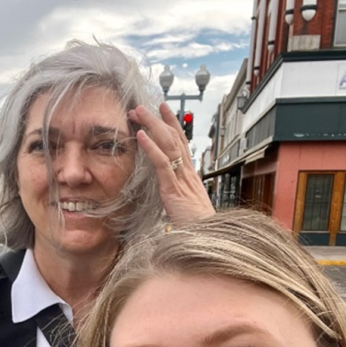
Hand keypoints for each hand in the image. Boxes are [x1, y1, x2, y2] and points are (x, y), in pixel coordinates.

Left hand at [129, 103, 214, 221]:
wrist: (207, 240)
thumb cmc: (197, 229)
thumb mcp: (184, 208)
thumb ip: (176, 198)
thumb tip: (167, 195)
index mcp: (190, 176)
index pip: (181, 143)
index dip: (172, 124)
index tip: (163, 108)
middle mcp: (188, 173)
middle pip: (173, 139)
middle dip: (157, 120)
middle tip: (142, 106)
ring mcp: (182, 180)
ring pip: (168, 145)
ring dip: (152, 126)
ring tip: (138, 112)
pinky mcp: (174, 189)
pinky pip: (162, 164)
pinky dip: (151, 148)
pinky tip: (141, 135)